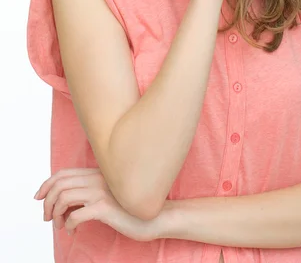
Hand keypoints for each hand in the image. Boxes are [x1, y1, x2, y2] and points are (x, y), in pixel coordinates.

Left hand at [33, 167, 163, 241]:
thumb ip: (91, 191)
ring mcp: (101, 191)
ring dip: (55, 213)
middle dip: (46, 201)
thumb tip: (66, 202)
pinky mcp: (105, 207)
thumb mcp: (109, 194)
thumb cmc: (132, 207)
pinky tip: (73, 230)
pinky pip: (75, 215)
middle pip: (59, 184)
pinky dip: (68, 224)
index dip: (46, 184)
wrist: (156, 215)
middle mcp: (97, 178)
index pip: (63, 173)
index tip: (39, 197)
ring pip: (63, 197)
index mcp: (97, 173)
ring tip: (60, 224)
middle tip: (47, 217)